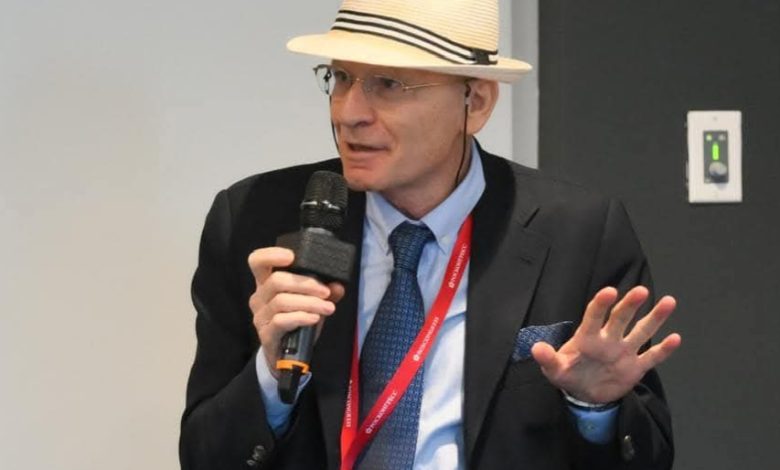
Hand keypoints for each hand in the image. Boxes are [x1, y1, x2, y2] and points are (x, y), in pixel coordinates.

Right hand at [248, 247, 344, 377]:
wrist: (286, 356)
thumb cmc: (296, 322)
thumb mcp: (311, 304)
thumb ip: (325, 293)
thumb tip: (338, 285)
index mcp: (266, 283)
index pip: (257, 261)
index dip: (271, 255)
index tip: (292, 256)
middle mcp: (259, 297)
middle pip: (276, 281)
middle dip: (306, 284)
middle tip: (326, 291)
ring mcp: (260, 316)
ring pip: (281, 301)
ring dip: (309, 302)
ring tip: (328, 308)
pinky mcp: (266, 334)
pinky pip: (281, 321)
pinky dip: (301, 317)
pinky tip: (315, 318)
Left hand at [531, 286, 680, 403]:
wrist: (584, 394)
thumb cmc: (567, 373)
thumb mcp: (554, 369)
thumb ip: (548, 359)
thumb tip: (536, 348)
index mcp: (587, 337)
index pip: (594, 316)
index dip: (601, 304)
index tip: (609, 291)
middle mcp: (608, 340)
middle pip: (621, 319)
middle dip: (630, 305)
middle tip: (641, 291)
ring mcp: (624, 352)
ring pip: (641, 332)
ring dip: (655, 318)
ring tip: (669, 302)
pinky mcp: (635, 367)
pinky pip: (652, 357)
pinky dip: (663, 350)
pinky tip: (675, 338)